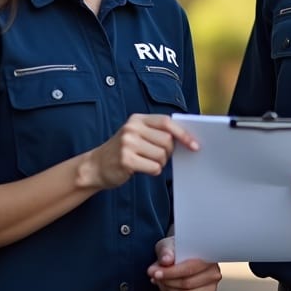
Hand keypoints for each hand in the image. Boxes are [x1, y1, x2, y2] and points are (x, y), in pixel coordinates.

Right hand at [80, 114, 197, 189]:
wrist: (96, 166)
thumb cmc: (122, 151)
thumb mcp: (136, 134)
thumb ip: (156, 133)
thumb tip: (186, 139)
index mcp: (137, 119)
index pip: (166, 122)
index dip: (183, 134)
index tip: (194, 145)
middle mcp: (132, 128)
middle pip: (167, 141)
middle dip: (168, 153)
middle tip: (158, 156)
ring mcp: (128, 144)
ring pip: (162, 156)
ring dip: (160, 163)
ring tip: (146, 162)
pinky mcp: (126, 160)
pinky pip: (154, 167)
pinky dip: (153, 171)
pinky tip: (142, 168)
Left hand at [147, 235, 221, 290]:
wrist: (183, 256)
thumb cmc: (177, 250)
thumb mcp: (168, 245)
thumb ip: (166, 251)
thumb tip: (166, 260)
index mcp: (209, 256)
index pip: (189, 269)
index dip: (170, 273)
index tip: (154, 273)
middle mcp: (214, 273)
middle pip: (186, 284)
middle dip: (166, 282)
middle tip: (154, 277)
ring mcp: (212, 287)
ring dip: (168, 290)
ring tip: (160, 282)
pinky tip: (168, 290)